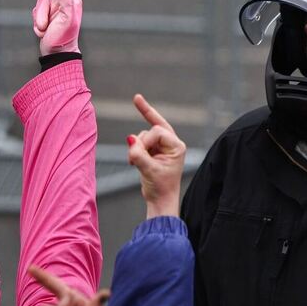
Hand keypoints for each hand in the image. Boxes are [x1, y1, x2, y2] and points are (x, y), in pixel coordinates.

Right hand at [32, 0, 82, 55]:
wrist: (57, 55)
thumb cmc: (64, 38)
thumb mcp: (68, 18)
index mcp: (72, 0)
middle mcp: (64, 1)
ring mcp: (54, 9)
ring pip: (40, 2)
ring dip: (39, 17)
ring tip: (44, 29)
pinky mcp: (45, 17)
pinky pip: (35, 13)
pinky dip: (37, 23)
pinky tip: (42, 32)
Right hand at [128, 94, 186, 218]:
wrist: (160, 200)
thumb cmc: (161, 187)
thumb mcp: (149, 170)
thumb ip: (138, 154)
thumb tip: (130, 138)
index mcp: (176, 147)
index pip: (158, 132)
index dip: (146, 140)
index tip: (137, 153)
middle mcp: (171, 145)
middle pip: (155, 126)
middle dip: (145, 122)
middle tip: (135, 105)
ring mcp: (162, 148)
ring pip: (145, 136)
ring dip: (137, 147)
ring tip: (134, 163)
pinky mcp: (153, 152)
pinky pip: (141, 143)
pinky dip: (135, 149)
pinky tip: (133, 161)